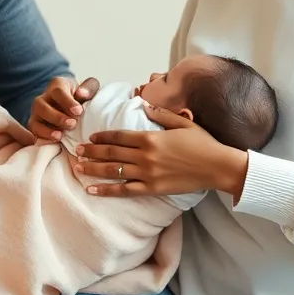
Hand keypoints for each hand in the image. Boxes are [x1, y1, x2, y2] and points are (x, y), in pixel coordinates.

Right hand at [28, 76, 99, 140]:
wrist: (70, 104)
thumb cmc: (80, 96)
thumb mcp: (88, 87)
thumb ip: (88, 88)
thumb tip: (82, 94)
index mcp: (56, 85)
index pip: (58, 92)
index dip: (67, 102)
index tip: (78, 111)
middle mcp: (42, 98)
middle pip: (42, 106)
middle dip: (57, 117)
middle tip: (72, 124)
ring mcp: (36, 112)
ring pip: (35, 119)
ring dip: (47, 129)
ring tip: (61, 135)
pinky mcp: (35, 124)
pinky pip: (34, 131)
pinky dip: (43, 136)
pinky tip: (54, 140)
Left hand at [73, 105, 248, 198]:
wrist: (217, 166)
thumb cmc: (202, 142)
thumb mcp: (182, 122)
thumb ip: (160, 113)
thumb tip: (143, 103)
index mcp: (150, 137)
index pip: (119, 136)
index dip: (102, 137)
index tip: (90, 137)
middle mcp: (145, 155)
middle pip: (111, 153)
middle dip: (91, 152)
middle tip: (76, 151)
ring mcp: (147, 173)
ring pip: (113, 171)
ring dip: (93, 169)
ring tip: (77, 167)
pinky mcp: (152, 189)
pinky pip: (124, 190)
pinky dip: (107, 191)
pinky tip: (92, 190)